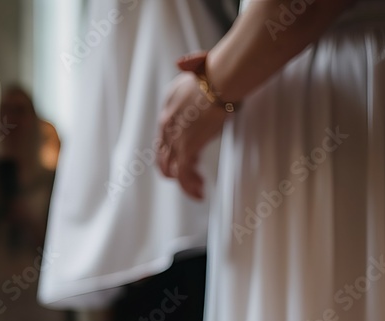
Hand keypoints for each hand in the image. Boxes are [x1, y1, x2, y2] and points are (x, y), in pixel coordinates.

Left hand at [156, 53, 228, 199]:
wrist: (221, 79)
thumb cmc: (217, 71)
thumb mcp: (196, 68)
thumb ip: (189, 67)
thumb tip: (184, 63)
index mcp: (167, 108)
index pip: (163, 137)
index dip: (173, 149)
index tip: (189, 156)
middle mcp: (166, 125)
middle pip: (163, 156)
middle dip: (175, 169)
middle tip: (190, 178)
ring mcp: (175, 139)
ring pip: (173, 169)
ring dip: (185, 181)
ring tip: (197, 190)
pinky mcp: (187, 149)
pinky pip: (183, 175)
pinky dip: (189, 186)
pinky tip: (199, 193)